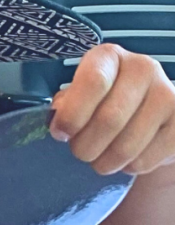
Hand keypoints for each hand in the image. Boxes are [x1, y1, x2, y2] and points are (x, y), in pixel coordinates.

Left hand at [50, 45, 174, 174]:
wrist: (145, 117)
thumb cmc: (102, 104)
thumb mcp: (79, 96)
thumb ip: (66, 106)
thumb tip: (61, 123)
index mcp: (110, 56)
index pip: (94, 82)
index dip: (72, 115)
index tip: (61, 133)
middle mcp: (143, 68)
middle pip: (109, 119)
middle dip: (85, 146)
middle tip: (80, 151)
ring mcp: (167, 95)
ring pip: (126, 146)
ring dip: (104, 162)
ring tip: (100, 157)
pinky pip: (144, 160)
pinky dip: (127, 167)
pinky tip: (125, 157)